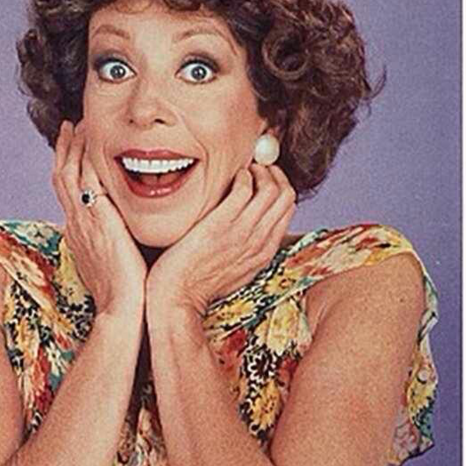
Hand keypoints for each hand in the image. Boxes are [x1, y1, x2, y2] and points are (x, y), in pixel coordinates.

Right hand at [52, 120, 147, 319]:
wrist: (122, 309)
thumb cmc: (123, 292)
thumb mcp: (113, 262)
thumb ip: (114, 242)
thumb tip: (123, 233)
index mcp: (79, 231)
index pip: (68, 190)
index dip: (68, 166)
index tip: (74, 147)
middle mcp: (75, 222)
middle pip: (62, 175)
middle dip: (65, 148)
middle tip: (71, 125)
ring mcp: (82, 219)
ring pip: (69, 172)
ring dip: (73, 146)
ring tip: (80, 123)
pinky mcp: (95, 217)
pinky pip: (83, 178)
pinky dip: (85, 156)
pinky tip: (94, 138)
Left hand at [146, 164, 295, 317]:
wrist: (177, 298)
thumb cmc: (196, 284)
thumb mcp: (233, 271)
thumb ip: (246, 249)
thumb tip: (247, 228)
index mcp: (264, 252)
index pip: (288, 209)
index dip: (280, 186)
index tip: (265, 177)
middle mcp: (259, 241)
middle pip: (286, 196)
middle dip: (274, 174)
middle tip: (257, 167)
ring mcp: (242, 233)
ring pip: (271, 190)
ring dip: (260, 171)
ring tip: (245, 168)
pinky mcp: (221, 224)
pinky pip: (244, 188)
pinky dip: (242, 175)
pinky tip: (230, 176)